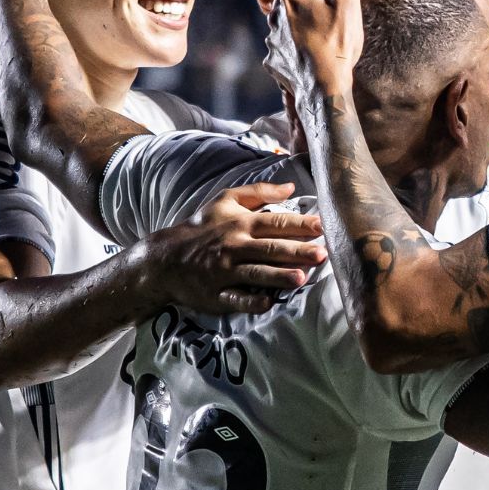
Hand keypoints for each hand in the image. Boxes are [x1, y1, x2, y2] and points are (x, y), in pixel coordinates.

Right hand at [142, 182, 325, 313]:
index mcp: (241, 224)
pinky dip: (251, 301)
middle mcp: (236, 246)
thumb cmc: (202, 227)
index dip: (300, 225)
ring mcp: (226, 271)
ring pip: (256, 273)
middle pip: (271, 248)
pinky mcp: (217, 294)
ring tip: (301, 278)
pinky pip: (236, 298)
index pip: (276, 223)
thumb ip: (259, 191)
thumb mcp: (226, 200)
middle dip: (297, 251)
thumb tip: (291, 187)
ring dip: (279, 276)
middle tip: (322, 254)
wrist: (166, 258)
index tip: (322, 227)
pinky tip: (269, 303)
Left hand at [265, 0, 363, 97]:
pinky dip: (293, 49)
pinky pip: (283, 49)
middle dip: (305, 2)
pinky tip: (310, 56)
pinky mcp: (273, 61)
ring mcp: (272, 40)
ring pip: (284, 25)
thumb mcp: (347, 2)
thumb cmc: (337, 43)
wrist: (324, 88)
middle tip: (327, 13)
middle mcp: (275, 16)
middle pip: (290, 1)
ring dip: (298, 26)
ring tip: (320, 36)